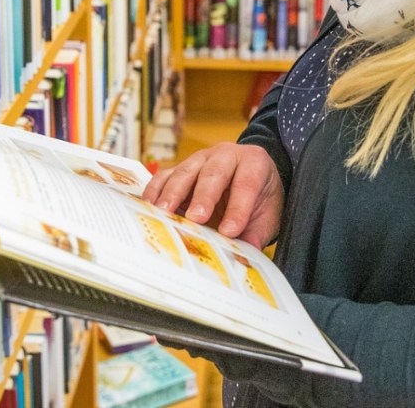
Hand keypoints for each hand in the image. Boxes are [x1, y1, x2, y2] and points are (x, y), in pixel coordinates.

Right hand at [142, 143, 283, 247]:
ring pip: (185, 172)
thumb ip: (256, 234)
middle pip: (213, 173)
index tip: (229, 231)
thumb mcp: (266, 214)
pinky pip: (165, 176)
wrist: (250, 177)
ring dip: (173, 194)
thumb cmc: (258, 197)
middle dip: (203, 197)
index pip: (246, 184)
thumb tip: (244, 259)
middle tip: (196, 218)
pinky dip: (156, 191)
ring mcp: (200, 159)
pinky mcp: (180, 168)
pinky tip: (149, 208)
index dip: (238, 208)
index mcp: (253, 163)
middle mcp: (225, 155)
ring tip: (164, 214)